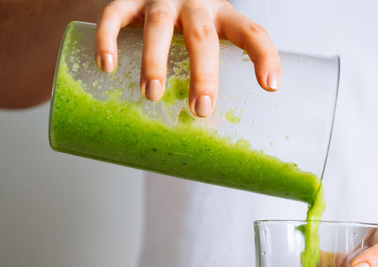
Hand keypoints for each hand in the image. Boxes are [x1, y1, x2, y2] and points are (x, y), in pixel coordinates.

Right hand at [94, 0, 280, 116]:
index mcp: (223, 16)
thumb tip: (212, 142)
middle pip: (203, 37)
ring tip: (150, 94)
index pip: (252, 33)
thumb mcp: (209, 39)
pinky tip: (107, 66)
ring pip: (159, 27)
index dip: (265, 57)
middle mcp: (195, 4)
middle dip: (203, 74)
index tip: (271, 87)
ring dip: (155, 61)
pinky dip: (108, 40)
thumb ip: (213, 74)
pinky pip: (114, 15)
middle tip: (200, 108)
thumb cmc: (186, 27)